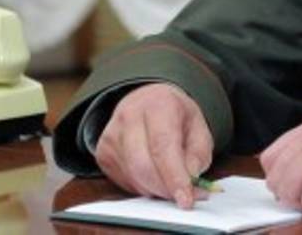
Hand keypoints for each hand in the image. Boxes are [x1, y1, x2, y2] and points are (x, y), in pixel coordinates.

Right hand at [94, 82, 213, 208]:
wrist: (148, 102)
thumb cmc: (174, 116)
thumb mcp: (198, 128)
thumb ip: (198, 155)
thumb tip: (190, 179)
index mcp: (158, 104)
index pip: (163, 146)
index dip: (174, 177)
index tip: (186, 199)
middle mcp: (129, 115)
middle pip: (143, 165)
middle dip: (165, 188)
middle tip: (183, 195)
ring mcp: (112, 134)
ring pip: (133, 177)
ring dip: (155, 189)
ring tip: (170, 181)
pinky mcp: (103, 153)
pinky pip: (123, 181)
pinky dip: (142, 187)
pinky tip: (152, 175)